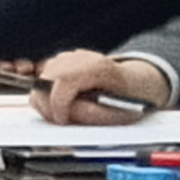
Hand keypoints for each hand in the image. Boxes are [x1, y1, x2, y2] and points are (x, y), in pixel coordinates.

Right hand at [30, 51, 174, 123]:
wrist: (137, 81)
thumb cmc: (131, 97)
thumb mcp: (120, 108)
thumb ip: (92, 113)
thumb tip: (66, 117)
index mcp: (99, 67)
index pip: (65, 79)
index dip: (58, 102)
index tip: (62, 120)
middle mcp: (81, 57)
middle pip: (47, 80)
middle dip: (49, 106)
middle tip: (62, 121)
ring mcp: (70, 58)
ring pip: (42, 82)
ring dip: (48, 102)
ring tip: (65, 115)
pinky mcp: (61, 63)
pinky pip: (44, 82)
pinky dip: (49, 97)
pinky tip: (65, 105)